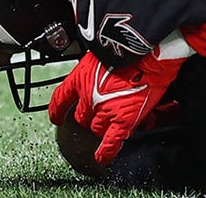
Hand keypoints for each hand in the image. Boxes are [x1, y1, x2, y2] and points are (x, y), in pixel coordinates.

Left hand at [49, 31, 192, 163]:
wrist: (150, 53)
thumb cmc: (129, 48)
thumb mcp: (102, 53)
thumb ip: (95, 67)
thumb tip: (98, 70)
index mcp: (80, 78)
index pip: (61, 98)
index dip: (57, 110)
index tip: (56, 117)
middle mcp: (88, 97)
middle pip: (81, 117)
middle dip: (89, 116)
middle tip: (101, 111)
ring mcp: (104, 111)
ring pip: (96, 128)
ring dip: (103, 126)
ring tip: (114, 119)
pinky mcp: (122, 121)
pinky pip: (111, 143)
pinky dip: (106, 153)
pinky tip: (103, 158)